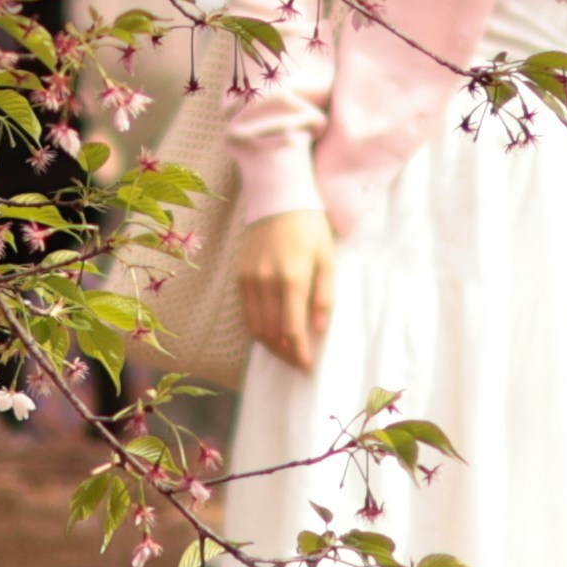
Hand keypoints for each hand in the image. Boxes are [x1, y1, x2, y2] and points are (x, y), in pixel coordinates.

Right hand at [235, 207, 336, 371]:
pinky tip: (270, 333)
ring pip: (256, 326)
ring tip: (286, 353)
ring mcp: (249, 279)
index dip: (299, 353)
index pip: (292, 328)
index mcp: (292, 278)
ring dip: (270, 345)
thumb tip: (319, 329)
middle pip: (272, 332)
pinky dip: (257, 328)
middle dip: (286, 353)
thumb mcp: (327, 258)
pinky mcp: (240, 276)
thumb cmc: (309, 227)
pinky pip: (246, 312)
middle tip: (298, 364)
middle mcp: (266, 282)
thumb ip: (324, 295)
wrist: (278, 198)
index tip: (307, 367)